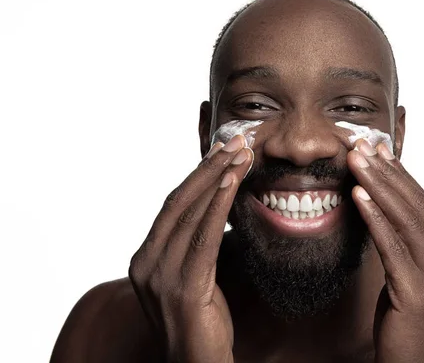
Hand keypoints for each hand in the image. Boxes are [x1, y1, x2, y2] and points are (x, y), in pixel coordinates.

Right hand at [128, 135, 252, 362]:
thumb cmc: (202, 319)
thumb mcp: (193, 274)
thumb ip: (196, 243)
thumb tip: (219, 208)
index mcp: (146, 257)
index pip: (172, 204)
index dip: (198, 174)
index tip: (222, 150)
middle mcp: (146, 262)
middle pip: (178, 201)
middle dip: (209, 167)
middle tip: (235, 140)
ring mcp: (161, 276)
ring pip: (191, 213)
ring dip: (218, 178)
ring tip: (241, 153)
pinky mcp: (184, 289)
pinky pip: (204, 237)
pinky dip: (219, 204)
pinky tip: (234, 182)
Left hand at [348, 139, 423, 362]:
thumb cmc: (408, 321)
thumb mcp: (415, 275)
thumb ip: (415, 241)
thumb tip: (416, 202)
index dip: (401, 175)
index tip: (379, 150)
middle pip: (417, 205)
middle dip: (387, 173)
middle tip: (362, 146)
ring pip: (406, 220)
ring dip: (379, 186)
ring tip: (357, 162)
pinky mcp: (416, 292)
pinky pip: (393, 247)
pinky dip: (375, 218)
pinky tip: (358, 198)